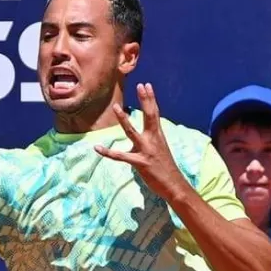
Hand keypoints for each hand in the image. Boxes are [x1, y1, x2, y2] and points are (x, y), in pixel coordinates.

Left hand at [94, 82, 188, 200]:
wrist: (173, 184)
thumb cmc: (164, 167)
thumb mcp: (159, 149)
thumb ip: (151, 139)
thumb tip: (145, 133)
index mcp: (158, 136)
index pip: (154, 113)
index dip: (150, 99)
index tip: (146, 86)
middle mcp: (153, 140)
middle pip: (149, 116)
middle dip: (145, 100)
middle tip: (141, 85)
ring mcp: (146, 151)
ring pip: (132, 132)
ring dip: (123, 120)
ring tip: (115, 107)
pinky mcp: (139, 163)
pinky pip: (120, 156)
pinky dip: (107, 153)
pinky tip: (97, 148)